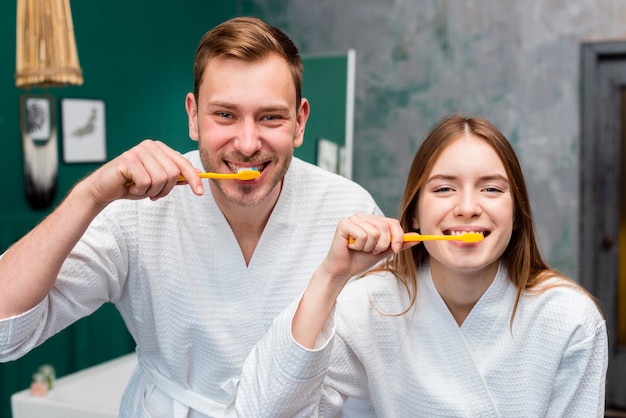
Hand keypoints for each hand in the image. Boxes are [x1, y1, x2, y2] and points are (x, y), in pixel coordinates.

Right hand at [83, 140, 203, 205]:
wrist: (104, 189)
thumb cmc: (131, 185)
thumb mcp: (157, 182)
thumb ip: (175, 177)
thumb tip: (197, 175)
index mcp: (159, 148)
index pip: (183, 163)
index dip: (194, 178)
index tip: (200, 192)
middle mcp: (150, 146)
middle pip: (173, 173)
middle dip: (165, 190)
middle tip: (153, 194)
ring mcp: (138, 151)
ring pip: (161, 179)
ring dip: (152, 191)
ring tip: (141, 189)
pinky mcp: (128, 160)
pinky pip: (145, 182)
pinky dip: (140, 191)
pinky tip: (131, 187)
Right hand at [318, 213, 415, 288]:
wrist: (343, 270)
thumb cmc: (360, 259)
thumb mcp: (384, 251)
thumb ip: (399, 243)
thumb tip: (418, 237)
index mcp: (373, 220)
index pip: (393, 222)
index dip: (397, 237)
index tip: (395, 249)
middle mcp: (363, 216)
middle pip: (385, 227)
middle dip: (381, 245)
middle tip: (370, 250)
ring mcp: (353, 219)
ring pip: (374, 233)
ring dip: (369, 247)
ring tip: (360, 248)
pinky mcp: (344, 224)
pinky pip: (363, 235)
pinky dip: (359, 246)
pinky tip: (351, 246)